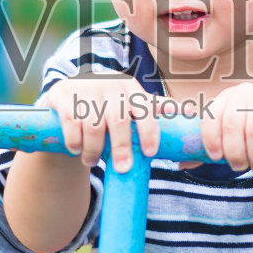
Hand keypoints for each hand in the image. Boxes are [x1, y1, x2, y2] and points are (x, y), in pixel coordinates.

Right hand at [39, 74, 160, 172]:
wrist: (68, 96)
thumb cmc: (106, 104)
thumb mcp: (129, 102)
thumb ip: (155, 107)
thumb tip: (189, 110)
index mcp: (129, 86)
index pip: (144, 109)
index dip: (149, 131)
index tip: (150, 153)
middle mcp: (109, 84)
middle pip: (119, 120)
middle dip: (122, 148)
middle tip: (122, 168)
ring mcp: (85, 88)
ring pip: (94, 125)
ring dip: (94, 149)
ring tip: (92, 162)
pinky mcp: (63, 95)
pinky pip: (72, 123)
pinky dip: (75, 141)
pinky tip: (75, 150)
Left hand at [199, 84, 252, 175]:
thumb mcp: (236, 138)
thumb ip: (213, 148)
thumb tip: (182, 165)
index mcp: (225, 99)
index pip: (210, 117)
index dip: (210, 139)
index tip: (217, 158)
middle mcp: (243, 92)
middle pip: (231, 125)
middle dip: (235, 152)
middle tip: (242, 168)